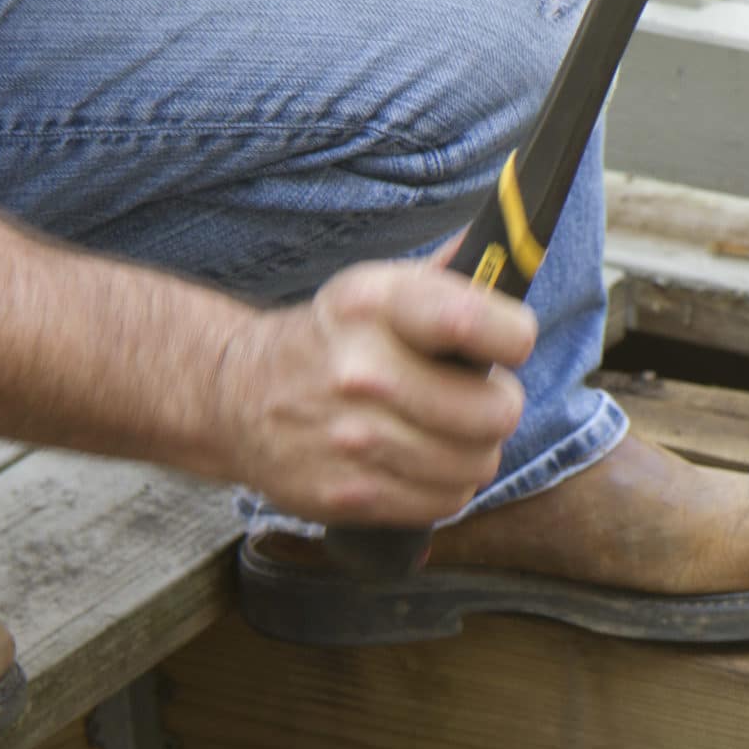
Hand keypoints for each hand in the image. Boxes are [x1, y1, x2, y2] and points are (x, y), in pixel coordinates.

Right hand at [218, 260, 534, 524]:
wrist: (235, 398)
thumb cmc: (328, 341)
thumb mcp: (373, 290)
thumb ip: (445, 279)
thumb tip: (508, 247)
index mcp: (376, 307)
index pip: (477, 323)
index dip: (513, 338)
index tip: (508, 344)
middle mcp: (364, 372)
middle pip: (496, 412)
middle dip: (497, 406)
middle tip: (472, 399)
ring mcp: (355, 440)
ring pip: (477, 464)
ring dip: (472, 452)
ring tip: (440, 433)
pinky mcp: (351, 494)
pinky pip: (444, 501)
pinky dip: (443, 487)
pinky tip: (417, 462)